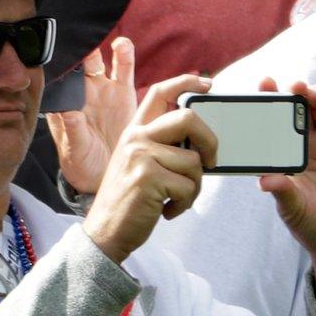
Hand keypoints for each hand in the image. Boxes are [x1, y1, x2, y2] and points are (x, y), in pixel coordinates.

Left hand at [47, 38, 138, 194]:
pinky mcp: (123, 92)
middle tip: (74, 36)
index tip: (54, 51)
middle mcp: (81, 93)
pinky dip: (124, 54)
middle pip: (75, 64)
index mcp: (64, 104)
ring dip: (95, 47)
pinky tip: (122, 44)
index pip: (56, 79)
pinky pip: (124, 68)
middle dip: (73, 49)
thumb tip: (67, 109)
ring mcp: (102, 90)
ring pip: (97, 61)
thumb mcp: (75, 149)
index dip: (54, 64)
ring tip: (97, 36)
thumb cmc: (82, 162)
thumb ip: (72, 129)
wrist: (105, 174)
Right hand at [82, 74, 215, 262]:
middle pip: (188, 118)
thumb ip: (161, 147)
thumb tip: (200, 141)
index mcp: (134, 131)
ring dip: (194, 187)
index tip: (208, 86)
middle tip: (211, 161)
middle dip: (210, 141)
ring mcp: (140, 156)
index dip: (187, 83)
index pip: (160, 93)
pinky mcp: (148, 177)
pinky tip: (168, 210)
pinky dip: (184, 204)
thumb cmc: (128, 200)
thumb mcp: (139, 164)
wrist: (105, 231)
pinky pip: (188, 186)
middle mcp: (136, 138)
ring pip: (193, 161)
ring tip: (175, 198)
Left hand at [254, 79, 315, 315]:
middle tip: (291, 86)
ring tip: (312, 94)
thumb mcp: (292, 207)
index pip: (274, 123)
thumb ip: (282, 190)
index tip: (263, 86)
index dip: (270, 103)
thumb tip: (264, 180)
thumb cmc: (312, 224)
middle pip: (299, 110)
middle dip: (294, 94)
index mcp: (285, 155)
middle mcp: (306, 145)